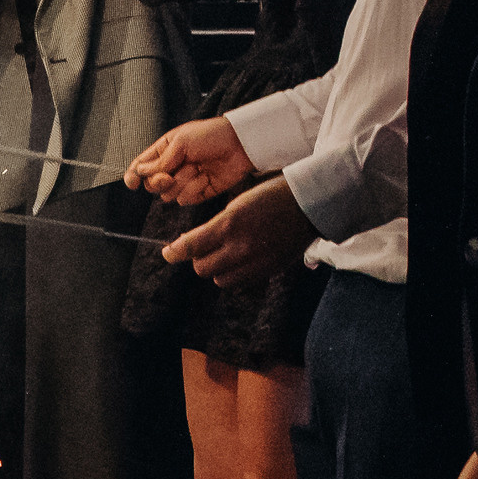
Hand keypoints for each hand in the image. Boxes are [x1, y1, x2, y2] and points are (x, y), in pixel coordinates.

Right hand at [125, 116, 250, 203]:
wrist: (240, 145)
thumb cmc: (211, 135)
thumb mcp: (180, 142)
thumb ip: (159, 161)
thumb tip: (140, 172)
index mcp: (164, 151)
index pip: (141, 166)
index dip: (133, 176)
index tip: (132, 183)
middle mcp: (172, 167)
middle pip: (152, 185)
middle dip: (159, 181)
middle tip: (169, 175)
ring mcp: (185, 181)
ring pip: (168, 195)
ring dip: (182, 183)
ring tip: (197, 168)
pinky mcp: (199, 192)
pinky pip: (185, 200)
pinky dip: (194, 189)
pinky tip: (206, 177)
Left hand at [160, 174, 316, 286]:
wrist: (309, 205)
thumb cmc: (271, 196)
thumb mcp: (237, 204)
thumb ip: (215, 226)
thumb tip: (191, 243)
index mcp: (229, 225)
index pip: (191, 247)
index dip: (174, 252)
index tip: (168, 253)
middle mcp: (240, 247)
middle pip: (202, 268)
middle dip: (198, 259)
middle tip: (203, 248)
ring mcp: (255, 262)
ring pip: (220, 280)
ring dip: (216, 269)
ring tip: (223, 254)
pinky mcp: (268, 271)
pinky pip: (241, 282)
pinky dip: (235, 274)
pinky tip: (241, 259)